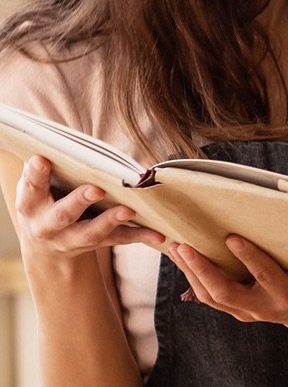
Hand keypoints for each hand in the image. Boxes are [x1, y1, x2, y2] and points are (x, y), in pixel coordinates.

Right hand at [13, 156, 163, 259]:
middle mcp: (48, 225)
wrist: (47, 245)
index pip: (30, 188)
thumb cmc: (45, 200)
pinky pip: (119, 240)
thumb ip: (44, 170)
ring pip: (91, 233)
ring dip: (110, 221)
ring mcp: (72, 239)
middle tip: (96, 189)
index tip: (41, 159)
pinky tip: (158, 234)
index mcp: (31, 205)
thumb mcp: (36, 187)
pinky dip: (140, 236)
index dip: (35, 175)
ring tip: (128, 210)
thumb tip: (59, 141)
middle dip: (79, 201)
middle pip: (63, 214)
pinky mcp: (97, 243)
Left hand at [165, 236, 287, 335]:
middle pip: (225, 292)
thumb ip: (286, 251)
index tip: (231, 237)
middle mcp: (265, 307)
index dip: (248, 256)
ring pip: (212, 297)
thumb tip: (262, 220)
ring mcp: (248, 313)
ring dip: (191, 273)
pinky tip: (186, 262)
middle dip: (202, 269)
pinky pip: (211, 298)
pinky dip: (196, 278)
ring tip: (178, 249)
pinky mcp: (239, 313)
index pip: (264, 273)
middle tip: (185, 247)